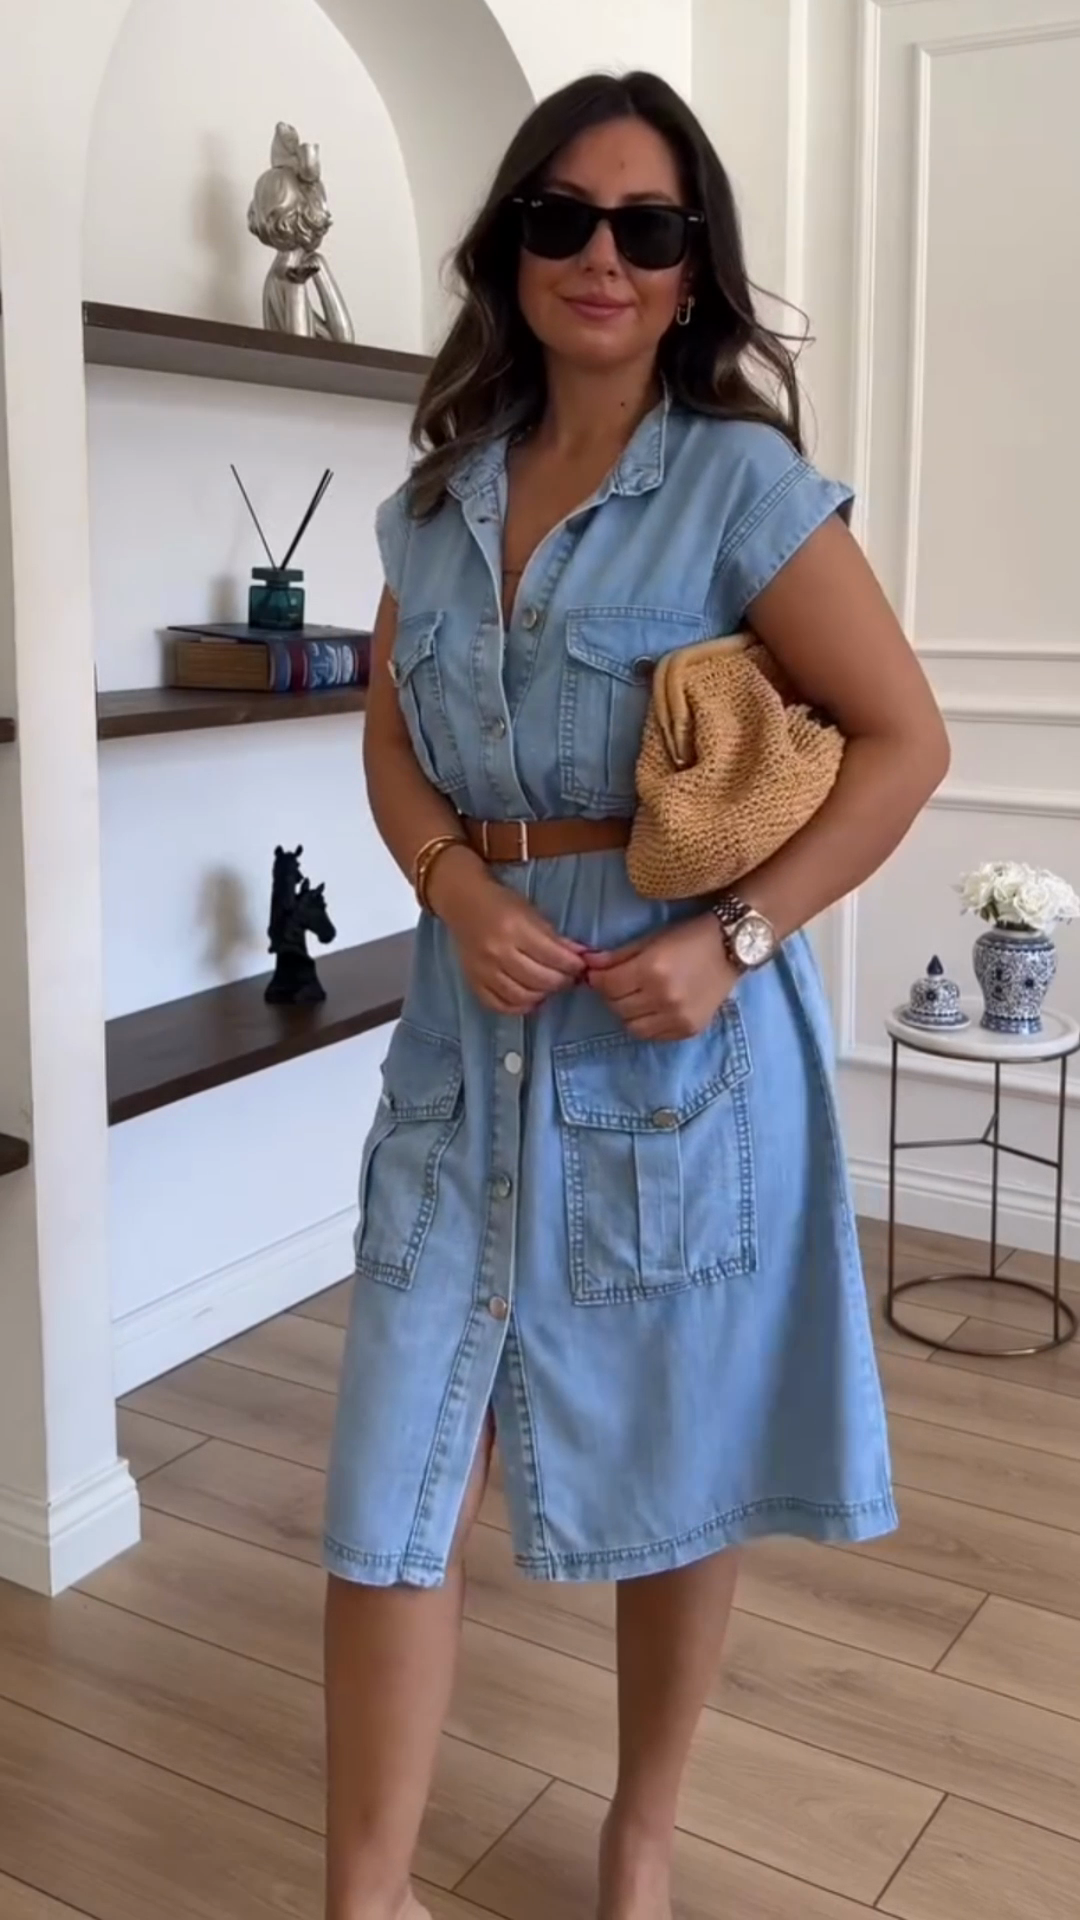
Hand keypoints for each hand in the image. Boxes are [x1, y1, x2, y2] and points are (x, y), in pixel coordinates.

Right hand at [429, 849, 586, 1013]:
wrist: (463, 902)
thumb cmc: (501, 904)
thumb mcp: (532, 912)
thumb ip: (555, 937)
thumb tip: (583, 956)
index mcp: (515, 928)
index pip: (553, 957)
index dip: (573, 965)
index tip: (581, 965)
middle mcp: (497, 952)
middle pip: (540, 980)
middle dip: (561, 981)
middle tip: (569, 978)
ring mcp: (483, 971)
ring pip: (522, 996)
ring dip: (543, 995)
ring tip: (550, 986)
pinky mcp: (473, 982)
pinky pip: (499, 1005)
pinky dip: (519, 1006)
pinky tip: (530, 998)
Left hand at [586, 915, 737, 1040]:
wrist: (731, 947)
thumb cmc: (688, 937)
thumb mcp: (650, 940)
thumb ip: (617, 956)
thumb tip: (586, 965)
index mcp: (651, 970)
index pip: (608, 986)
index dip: (597, 980)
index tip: (598, 975)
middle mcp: (664, 998)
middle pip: (617, 1007)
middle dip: (611, 995)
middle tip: (618, 984)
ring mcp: (678, 1017)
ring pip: (632, 1027)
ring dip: (627, 1013)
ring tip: (635, 998)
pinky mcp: (689, 1029)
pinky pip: (654, 1036)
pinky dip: (647, 1024)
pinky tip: (653, 1009)